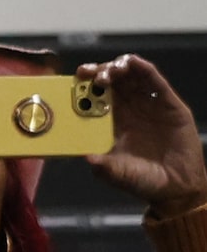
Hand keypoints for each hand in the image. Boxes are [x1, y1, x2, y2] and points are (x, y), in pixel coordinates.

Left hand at [85, 55, 206, 216]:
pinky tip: (135, 63)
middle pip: (111, 80)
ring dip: (118, 66)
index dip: (84, 84)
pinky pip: (156, 82)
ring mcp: (148, 104)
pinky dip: (144, 69)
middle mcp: (128, 109)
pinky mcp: (169, 104)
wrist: (176, 187)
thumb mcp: (117, 173)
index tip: (75, 79)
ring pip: (132, 76)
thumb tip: (86, 158)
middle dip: (98, 71)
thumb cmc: (143, 180)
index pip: (94, 95)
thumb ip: (103, 166)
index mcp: (111, 121)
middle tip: (89, 74)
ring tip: (110, 71)